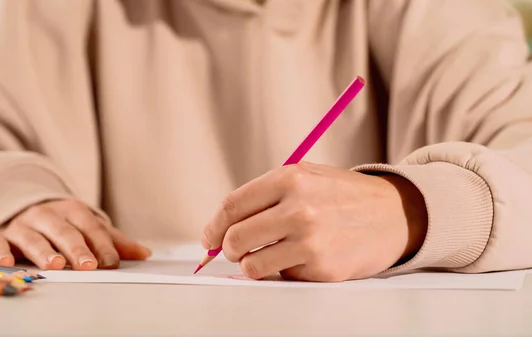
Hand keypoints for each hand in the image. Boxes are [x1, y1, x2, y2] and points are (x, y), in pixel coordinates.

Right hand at [0, 199, 151, 269]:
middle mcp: (46, 215)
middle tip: (88, 266)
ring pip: (33, 237)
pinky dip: (0, 253)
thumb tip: (145, 253)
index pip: (90, 228)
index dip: (101, 245)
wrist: (14, 205)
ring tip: (55, 265)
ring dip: (44, 251)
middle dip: (77, 249)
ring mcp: (21, 225)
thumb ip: (113, 240)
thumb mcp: (85, 225)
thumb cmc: (58, 222)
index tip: (111, 263)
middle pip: (64, 232)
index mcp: (71, 211)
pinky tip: (7, 263)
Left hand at [202, 162, 426, 281]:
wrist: (396, 214)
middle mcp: (299, 209)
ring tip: (267, 255)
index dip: (214, 226)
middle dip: (229, 248)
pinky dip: (285, 270)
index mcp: (290, 179)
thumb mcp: (306, 177)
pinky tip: (302, 257)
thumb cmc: (345, 196)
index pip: (232, 206)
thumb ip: (265, 196)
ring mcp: (311, 241)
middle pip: (235, 238)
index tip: (210, 237)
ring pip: (252, 266)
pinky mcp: (323, 269)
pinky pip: (283, 276)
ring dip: (253, 264)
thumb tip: (223, 226)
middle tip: (235, 250)